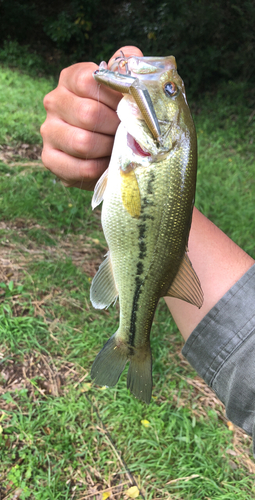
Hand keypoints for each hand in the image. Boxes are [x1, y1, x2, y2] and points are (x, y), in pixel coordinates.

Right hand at [41, 46, 142, 189]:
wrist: (105, 149)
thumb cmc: (116, 115)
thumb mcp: (123, 89)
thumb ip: (128, 70)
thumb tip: (133, 56)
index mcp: (70, 79)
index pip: (91, 81)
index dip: (116, 98)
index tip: (128, 108)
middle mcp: (54, 101)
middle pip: (89, 114)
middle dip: (115, 127)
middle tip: (127, 133)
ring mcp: (48, 131)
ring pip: (82, 142)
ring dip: (107, 149)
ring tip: (117, 148)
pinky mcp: (49, 158)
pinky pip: (78, 168)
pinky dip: (98, 169)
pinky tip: (106, 164)